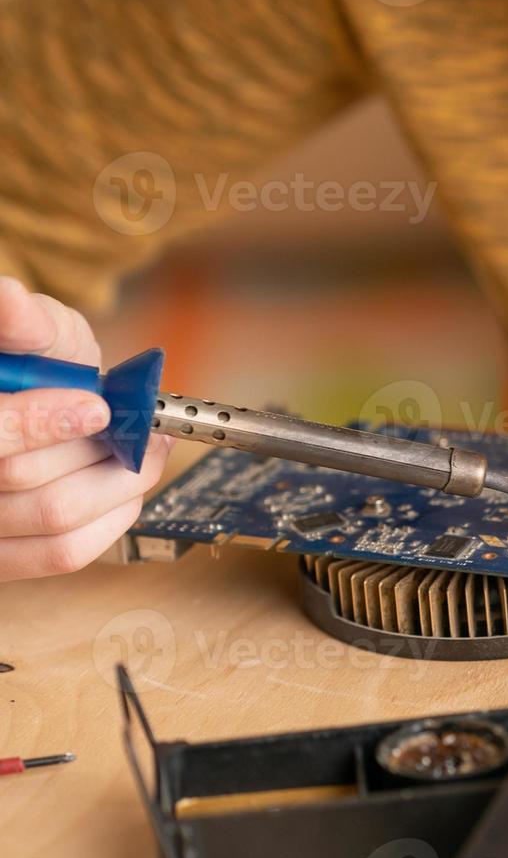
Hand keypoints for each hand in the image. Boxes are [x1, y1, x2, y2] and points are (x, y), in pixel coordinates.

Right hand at [0, 277, 170, 580]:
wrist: (42, 398)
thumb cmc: (35, 361)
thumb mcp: (34, 329)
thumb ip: (23, 322)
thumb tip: (10, 297)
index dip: (39, 423)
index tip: (94, 406)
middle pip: (23, 481)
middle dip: (96, 449)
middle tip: (143, 426)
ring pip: (54, 521)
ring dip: (117, 483)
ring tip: (143, 450)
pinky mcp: (4, 559)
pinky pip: (64, 554)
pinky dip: (112, 518)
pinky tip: (128, 487)